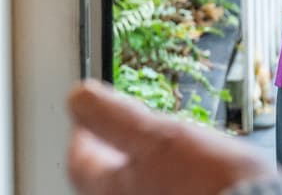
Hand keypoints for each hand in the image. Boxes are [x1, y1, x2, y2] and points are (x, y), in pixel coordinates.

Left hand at [66, 79, 274, 194]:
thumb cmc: (203, 184)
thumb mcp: (159, 139)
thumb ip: (115, 118)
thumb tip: (78, 96)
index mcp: (113, 190)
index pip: (81, 163)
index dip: (82, 133)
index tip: (87, 113)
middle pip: (105, 179)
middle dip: (108, 150)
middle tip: (113, 128)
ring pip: (134, 186)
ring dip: (137, 164)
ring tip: (150, 144)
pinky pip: (161, 190)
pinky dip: (163, 177)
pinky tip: (183, 167)